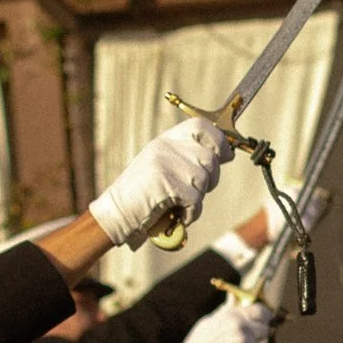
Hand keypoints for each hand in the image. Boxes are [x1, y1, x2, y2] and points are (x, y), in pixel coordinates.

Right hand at [90, 114, 237, 248]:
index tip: (225, 155)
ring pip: (204, 179)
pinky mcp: (165, 182)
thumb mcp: (164, 167)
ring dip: (197, 198)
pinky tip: (176, 215)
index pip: (202, 126)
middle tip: (192, 192)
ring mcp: (164, 162)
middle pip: (209, 157)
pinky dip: (190, 212)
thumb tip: (227, 153)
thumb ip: (189, 157)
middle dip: (210, 179)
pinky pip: (195, 199)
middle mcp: (165, 146)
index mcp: (166, 140)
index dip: (219, 140)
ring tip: (178, 204)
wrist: (115, 214)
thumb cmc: (144, 196)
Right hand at [153, 294, 275, 342]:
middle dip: (260, 332)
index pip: (260, 311)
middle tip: (250, 337)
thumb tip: (233, 297)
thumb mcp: (210, 321)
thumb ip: (226, 310)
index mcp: (233, 316)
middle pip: (265, 328)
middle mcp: (243, 329)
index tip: (266, 318)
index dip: (265, 315)